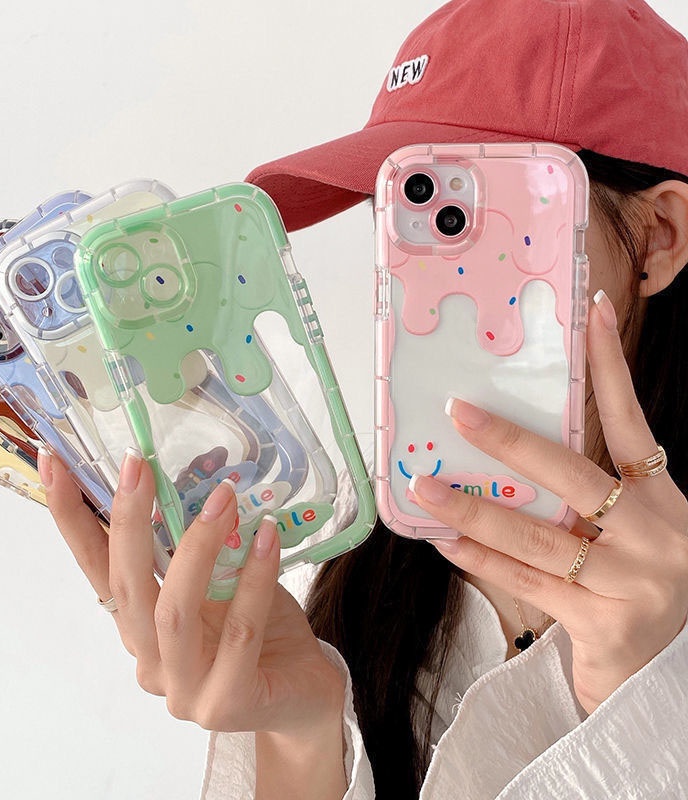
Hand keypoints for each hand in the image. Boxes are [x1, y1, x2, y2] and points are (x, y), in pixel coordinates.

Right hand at [39, 448, 344, 739]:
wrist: (303, 695)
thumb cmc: (259, 630)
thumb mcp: (220, 583)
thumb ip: (197, 549)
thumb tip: (198, 477)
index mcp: (140, 627)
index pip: (96, 569)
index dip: (72, 518)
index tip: (54, 464)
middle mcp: (151, 660)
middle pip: (127, 586)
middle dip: (128, 520)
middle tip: (137, 465)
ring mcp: (185, 689)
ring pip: (174, 612)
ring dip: (197, 546)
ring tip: (224, 496)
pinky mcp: (228, 701)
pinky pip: (239, 630)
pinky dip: (253, 578)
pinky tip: (266, 537)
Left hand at [408, 291, 687, 712]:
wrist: (667, 675)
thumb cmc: (636, 583)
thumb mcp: (629, 529)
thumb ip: (586, 495)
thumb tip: (505, 451)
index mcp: (663, 499)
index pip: (632, 421)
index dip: (612, 368)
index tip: (592, 313)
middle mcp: (656, 533)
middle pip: (572, 473)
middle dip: (508, 440)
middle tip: (456, 411)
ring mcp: (633, 580)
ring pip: (537, 534)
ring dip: (473, 508)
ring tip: (424, 486)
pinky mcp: (604, 622)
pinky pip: (529, 582)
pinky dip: (483, 560)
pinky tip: (445, 542)